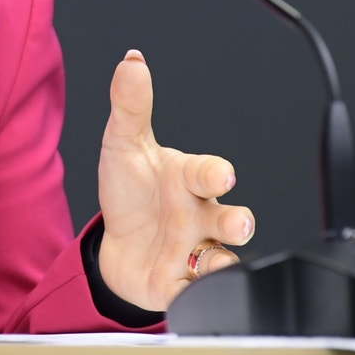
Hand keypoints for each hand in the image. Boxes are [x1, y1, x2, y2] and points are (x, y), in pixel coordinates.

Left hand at [95, 49, 254, 312]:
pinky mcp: (180, 285)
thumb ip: (130, 106)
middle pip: (231, 219)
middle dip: (237, 220)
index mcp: (188, 180)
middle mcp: (200, 216)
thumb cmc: (131, 192)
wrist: (116, 244)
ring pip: (222, 259)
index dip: (215, 173)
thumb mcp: (122, 147)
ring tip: (213, 260)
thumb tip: (131, 60)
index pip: (208, 172)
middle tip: (237, 222)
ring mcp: (194, 252)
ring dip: (221, 261)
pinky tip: (184, 289)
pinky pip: (193, 293)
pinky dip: (192, 294)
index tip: (222, 174)